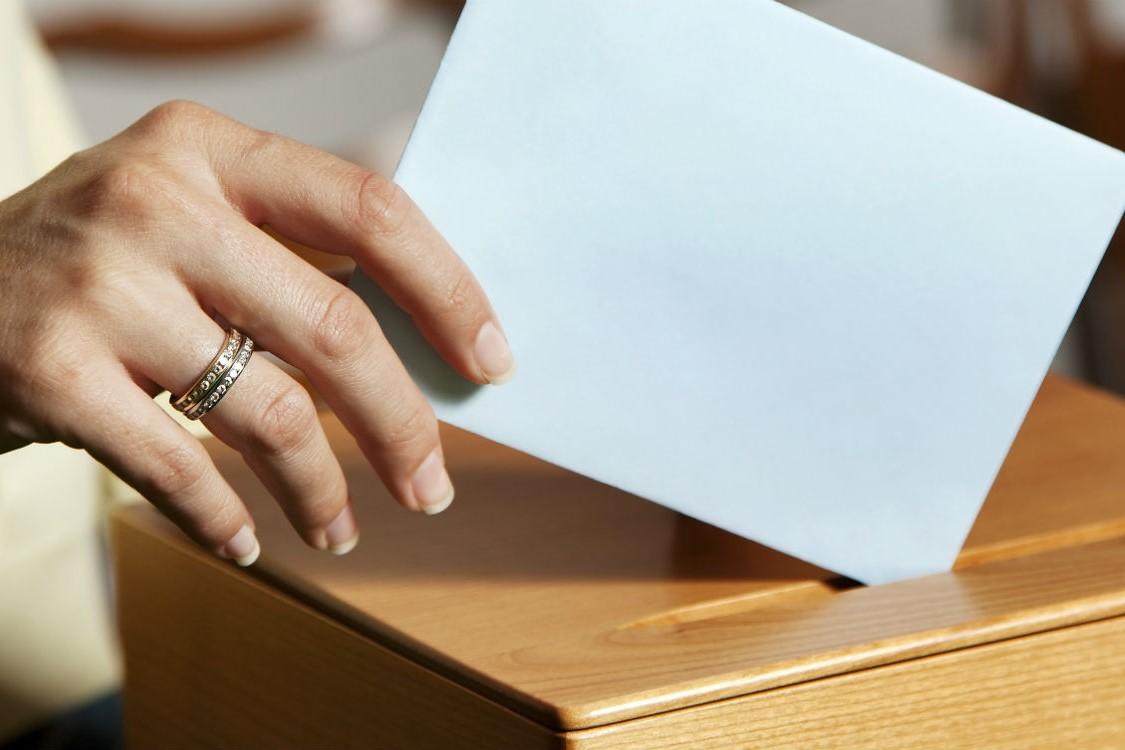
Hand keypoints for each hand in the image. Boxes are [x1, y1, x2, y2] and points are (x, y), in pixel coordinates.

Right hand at [0, 101, 514, 563]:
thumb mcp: (187, 213)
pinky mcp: (49, 373)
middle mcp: (155, 202)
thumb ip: (292, 256)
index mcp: (208, 149)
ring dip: (321, 488)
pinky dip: (225, 520)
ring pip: (269, 412)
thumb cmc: (98, 259)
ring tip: (340, 528)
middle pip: (335, 327)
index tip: (491, 361)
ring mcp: (99, 287)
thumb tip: (430, 346)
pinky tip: (248, 541)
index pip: (369, 210)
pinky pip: (181, 470)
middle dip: (402, 423)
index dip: (448, 291)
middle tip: (432, 486)